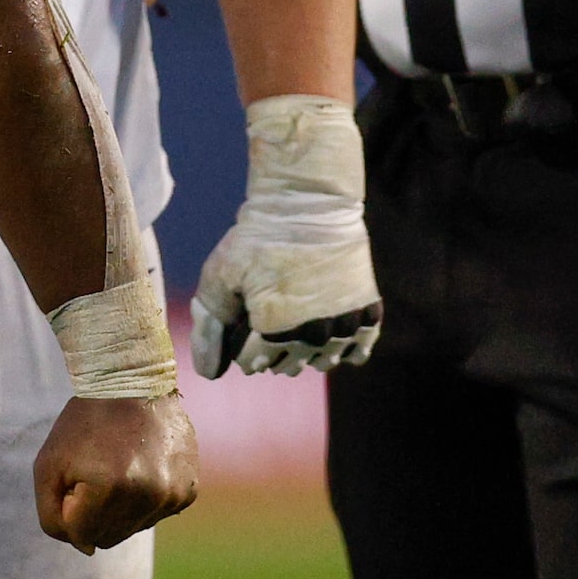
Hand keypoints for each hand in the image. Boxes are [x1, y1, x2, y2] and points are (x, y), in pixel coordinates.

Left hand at [33, 393, 197, 552]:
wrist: (132, 382)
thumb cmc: (83, 423)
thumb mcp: (48, 465)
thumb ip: (54, 515)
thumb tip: (85, 548)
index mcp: (110, 488)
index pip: (81, 535)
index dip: (70, 507)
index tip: (74, 477)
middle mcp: (148, 495)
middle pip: (108, 537)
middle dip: (93, 514)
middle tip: (94, 472)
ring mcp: (173, 495)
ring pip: (133, 529)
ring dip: (119, 508)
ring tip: (118, 467)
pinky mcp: (189, 491)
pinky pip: (157, 514)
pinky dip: (143, 500)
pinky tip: (140, 467)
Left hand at [191, 96, 380, 378]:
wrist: (309, 204)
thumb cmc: (258, 238)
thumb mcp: (220, 275)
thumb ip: (210, 326)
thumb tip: (209, 374)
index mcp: (274, 329)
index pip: (254, 361)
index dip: (243, 346)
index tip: (243, 329)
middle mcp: (313, 334)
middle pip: (288, 364)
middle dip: (273, 354)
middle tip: (268, 331)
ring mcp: (344, 324)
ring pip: (323, 361)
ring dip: (307, 355)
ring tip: (296, 335)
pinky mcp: (368, 311)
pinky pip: (359, 350)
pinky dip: (347, 351)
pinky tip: (333, 341)